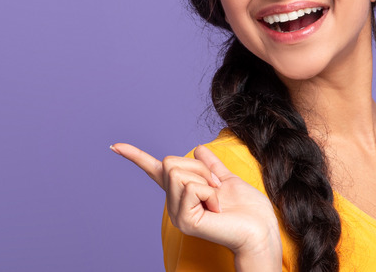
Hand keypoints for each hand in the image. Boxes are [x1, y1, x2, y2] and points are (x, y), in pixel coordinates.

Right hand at [111, 143, 281, 267]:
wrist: (260, 230)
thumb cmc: (248, 210)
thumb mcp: (228, 180)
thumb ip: (212, 166)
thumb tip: (199, 149)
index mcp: (182, 192)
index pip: (153, 170)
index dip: (135, 156)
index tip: (115, 146)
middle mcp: (174, 203)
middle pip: (170, 162)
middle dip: (200, 168)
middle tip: (217, 188)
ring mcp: (177, 213)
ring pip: (179, 173)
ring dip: (206, 180)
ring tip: (217, 200)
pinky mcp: (184, 221)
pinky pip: (191, 187)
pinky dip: (210, 192)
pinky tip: (217, 209)